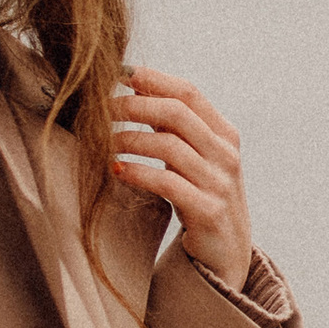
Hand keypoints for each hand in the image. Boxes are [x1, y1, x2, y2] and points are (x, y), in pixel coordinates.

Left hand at [111, 68, 253, 292]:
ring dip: (129, 139)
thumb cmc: (201, 198)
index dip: (153, 79)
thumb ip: (172, 126)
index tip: (120, 73)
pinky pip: (167, 183)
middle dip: (134, 105)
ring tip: (103, 141)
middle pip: (177, 112)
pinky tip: (118, 170)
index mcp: (224, 134)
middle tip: (102, 107)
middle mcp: (225, 154)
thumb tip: (136, 86)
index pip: (189, 93)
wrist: (226, 254)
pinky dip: (138, 172)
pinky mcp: (207, 211)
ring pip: (168, 145)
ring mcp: (219, 183)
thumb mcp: (193, 158)